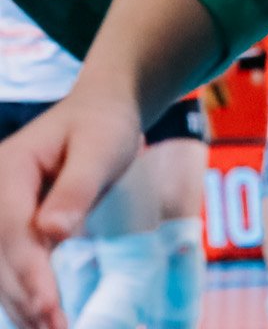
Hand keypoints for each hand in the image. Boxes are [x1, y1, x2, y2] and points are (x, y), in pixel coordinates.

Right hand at [0, 89, 145, 328]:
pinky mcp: (11, 226)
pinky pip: (12, 263)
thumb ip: (77, 189)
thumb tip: (53, 232)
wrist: (100, 111)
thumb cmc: (105, 125)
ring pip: (1, 267)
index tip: (47, 304)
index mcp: (9, 169)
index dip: (28, 270)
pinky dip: (24, 291)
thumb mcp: (101, 148)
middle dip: (25, 295)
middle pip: (1, 255)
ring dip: (22, 302)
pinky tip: (41, 317)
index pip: (12, 229)